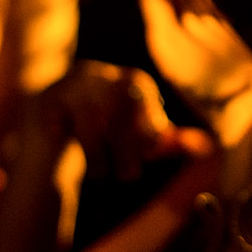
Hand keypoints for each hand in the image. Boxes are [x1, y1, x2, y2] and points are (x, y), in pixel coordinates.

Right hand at [43, 59, 213, 180]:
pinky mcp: (46, 99)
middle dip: (127, 145)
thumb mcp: (137, 136)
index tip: (148, 155)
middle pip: (120, 106)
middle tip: (129, 176)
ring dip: (96, 152)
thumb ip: (163, 141)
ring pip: (90, 118)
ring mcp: (73, 85)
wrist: (56, 122)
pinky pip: (53, 116)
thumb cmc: (108, 132)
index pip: (145, 102)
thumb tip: (205, 147)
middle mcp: (105, 75)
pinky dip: (58, 132)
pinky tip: (61, 142)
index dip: (147, 132)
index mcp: (133, 81)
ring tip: (100, 174)